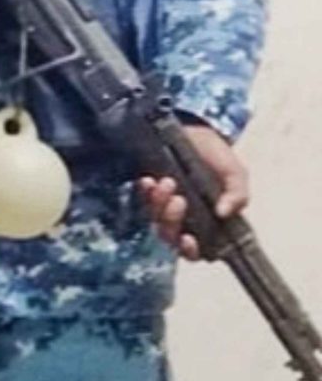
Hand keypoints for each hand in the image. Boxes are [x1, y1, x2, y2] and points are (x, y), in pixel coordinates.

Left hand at [135, 122, 249, 259]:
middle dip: (172, 220)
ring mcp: (166, 207)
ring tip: (166, 182)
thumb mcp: (234, 172)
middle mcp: (187, 218)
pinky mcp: (151, 194)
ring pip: (157, 221)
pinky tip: (149, 180)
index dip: (191, 250)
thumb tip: (225, 211)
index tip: (188, 238)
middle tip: (178, 199)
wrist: (192, 130)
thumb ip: (237, 193)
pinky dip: (146, 193)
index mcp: (211, 221)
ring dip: (159, 205)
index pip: (199, 250)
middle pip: (172, 237)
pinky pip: (144, 202)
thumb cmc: (215, 155)